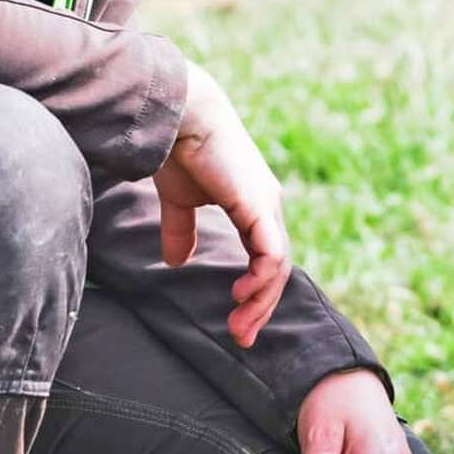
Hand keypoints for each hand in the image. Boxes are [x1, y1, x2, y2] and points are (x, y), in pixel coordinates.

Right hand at [154, 61, 289, 346]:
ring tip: (239, 325)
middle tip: (241, 337)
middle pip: (275, 268)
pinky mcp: (258, 206)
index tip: (236, 323)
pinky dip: (261, 278)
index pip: (265, 258)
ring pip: (276, 266)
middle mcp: (267, 207)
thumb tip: (176, 263)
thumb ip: (182, 230)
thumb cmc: (180, 150)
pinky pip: (271, 253)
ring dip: (260, 301)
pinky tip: (242, 295)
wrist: (181, 115)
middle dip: (260, 307)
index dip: (255, 292)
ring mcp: (267, 205)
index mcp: (254, 205)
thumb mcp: (180, 201)